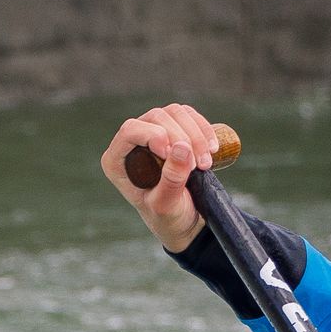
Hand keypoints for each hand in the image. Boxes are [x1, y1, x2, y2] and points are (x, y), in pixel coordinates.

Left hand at [102, 102, 218, 253]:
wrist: (183, 218)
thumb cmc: (167, 217)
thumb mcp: (166, 206)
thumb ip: (171, 180)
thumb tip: (181, 147)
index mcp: (117, 161)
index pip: (130, 130)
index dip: (154, 135)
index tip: (173, 156)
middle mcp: (132, 142)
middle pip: (156, 117)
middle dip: (182, 138)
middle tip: (198, 166)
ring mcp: (153, 131)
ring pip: (175, 112)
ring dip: (196, 135)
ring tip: (206, 163)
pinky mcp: (173, 129)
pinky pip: (189, 115)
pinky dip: (204, 129)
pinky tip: (213, 149)